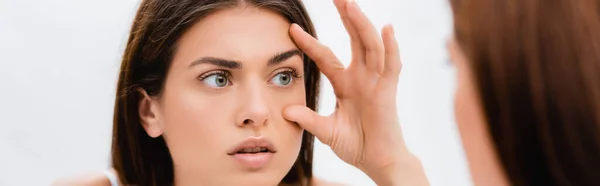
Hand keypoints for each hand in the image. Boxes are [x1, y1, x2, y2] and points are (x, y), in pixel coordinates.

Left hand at [283, 0, 427, 184]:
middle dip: (346, 17)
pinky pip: (391, 65)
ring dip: (361, 25)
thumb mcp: (326, 131)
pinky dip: (391, 47)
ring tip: (350, 5)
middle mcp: (361, 77)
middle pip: (353, 40)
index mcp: (345, 83)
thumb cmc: (355, 145)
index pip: (325, 56)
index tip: (291, 29)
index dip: (309, 43)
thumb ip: (308, 119)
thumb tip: (285, 111)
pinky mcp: (388, 91)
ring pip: (370, 46)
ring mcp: (376, 81)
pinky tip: (386, 29)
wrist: (376, 161)